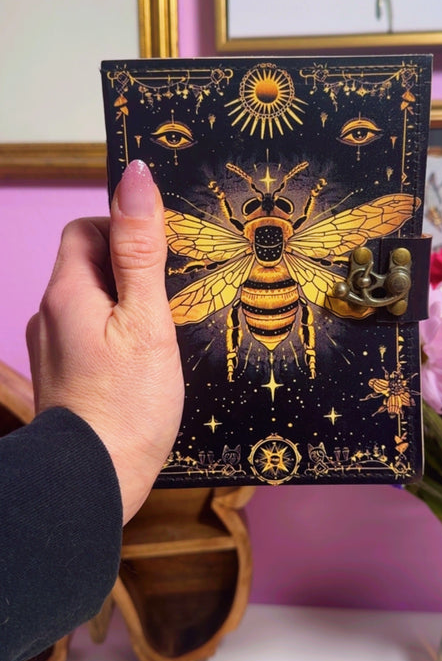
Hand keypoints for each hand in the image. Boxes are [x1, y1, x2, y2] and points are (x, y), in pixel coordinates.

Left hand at [26, 160, 183, 523]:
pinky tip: (146, 362)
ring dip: (127, 305)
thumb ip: (141, 251)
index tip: (164, 253)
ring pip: (93, 302)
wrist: (94, 482)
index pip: (87, 229)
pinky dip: (117, 335)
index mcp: (68, 292)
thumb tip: (136, 178)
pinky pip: (91, 335)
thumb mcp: (146, 320)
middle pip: (90, 264)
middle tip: (172, 294)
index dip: (124, 230)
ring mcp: (53, 348)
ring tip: (164, 330)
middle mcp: (50, 314)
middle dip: (131, 270)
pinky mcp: (64, 376)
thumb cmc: (127, 404)